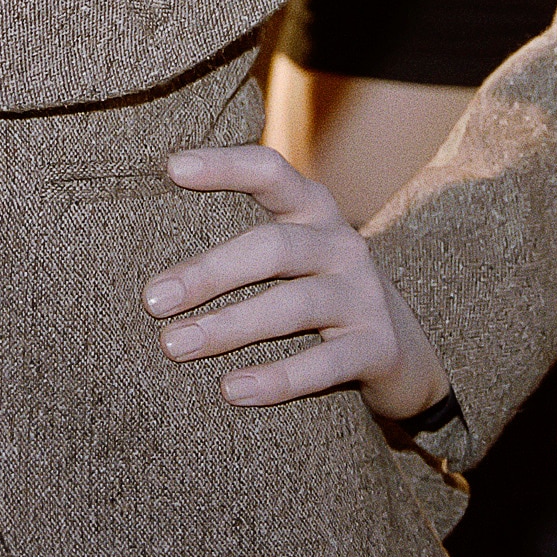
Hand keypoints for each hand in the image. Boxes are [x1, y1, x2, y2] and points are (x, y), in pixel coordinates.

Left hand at [141, 145, 448, 419]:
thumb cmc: (321, 295)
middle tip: (152, 300)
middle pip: (273, 247)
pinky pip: (322, 364)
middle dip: (209, 272)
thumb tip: (156, 276)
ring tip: (174, 346)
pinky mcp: (377, 347)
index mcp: (315, 211)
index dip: (225, 166)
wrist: (404, 353)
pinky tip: (231, 390)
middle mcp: (342, 244)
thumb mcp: (295, 256)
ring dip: (229, 326)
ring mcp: (364, 295)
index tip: (172, 167)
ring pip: (292, 305)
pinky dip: (276, 378)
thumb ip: (245, 246)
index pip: (271, 173)